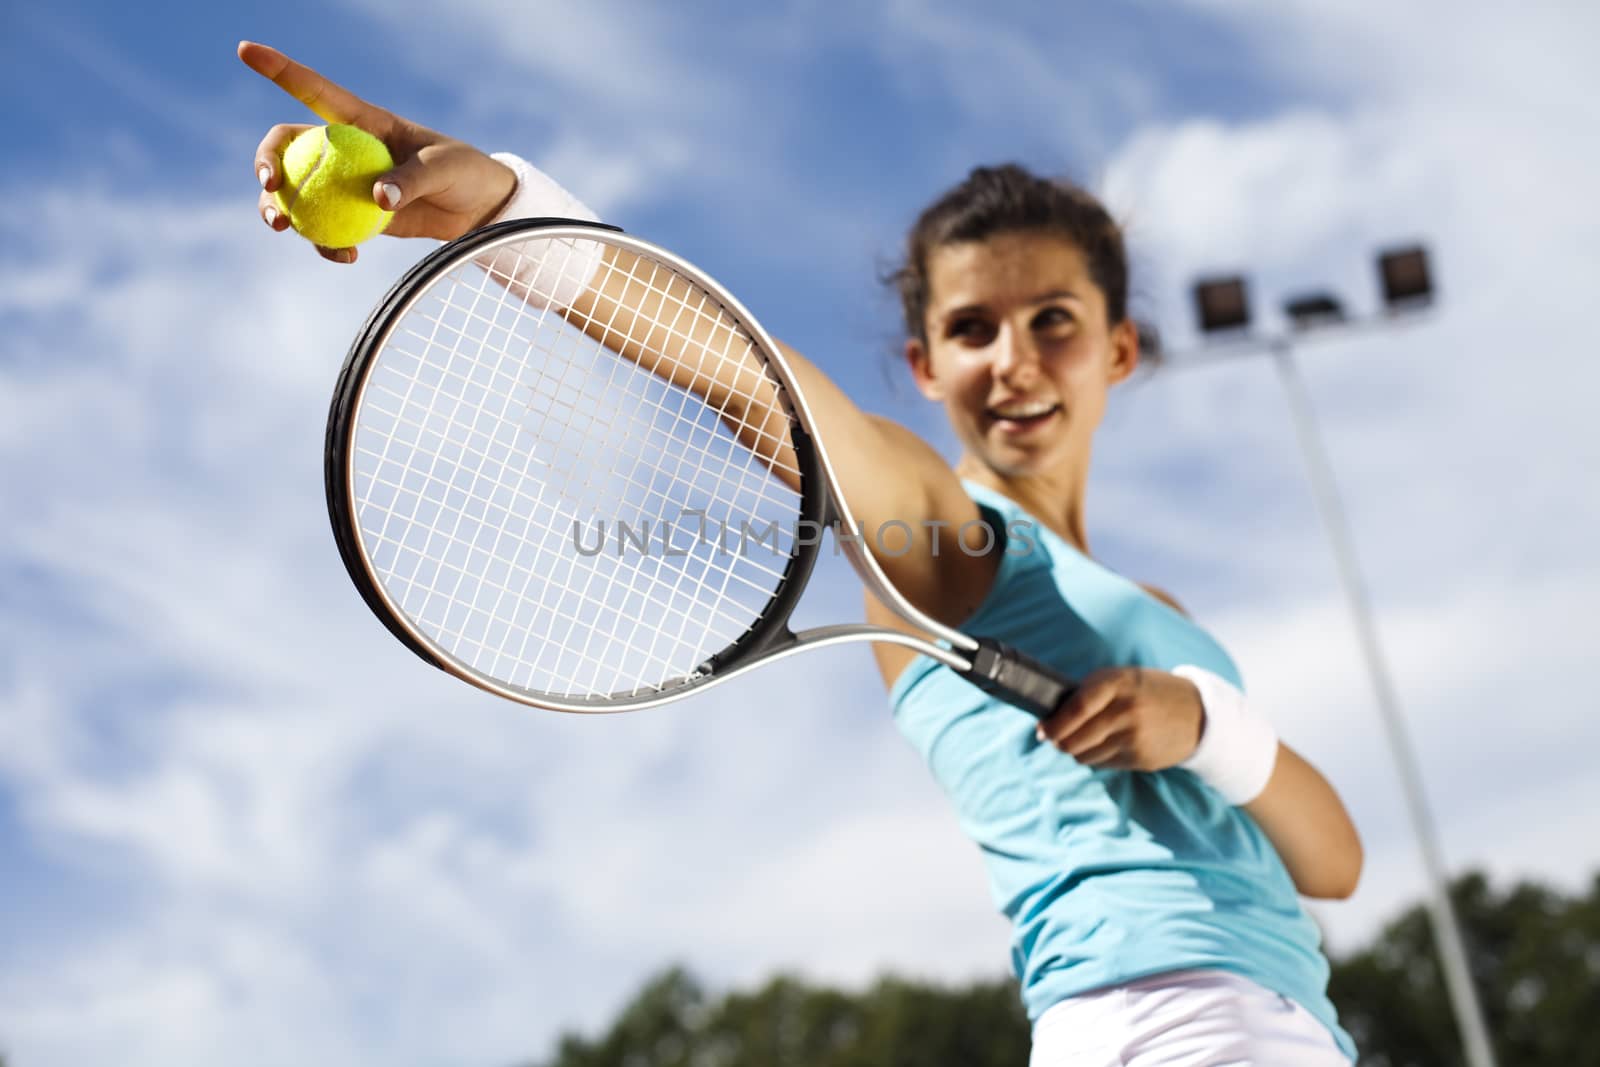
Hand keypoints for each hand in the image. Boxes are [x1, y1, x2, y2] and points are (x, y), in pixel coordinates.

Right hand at [238, 41, 517, 264]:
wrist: (477, 209)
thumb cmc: (463, 172)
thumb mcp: (443, 169)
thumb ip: (410, 179)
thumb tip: (376, 197)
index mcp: (364, 121)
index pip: (316, 90)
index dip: (280, 70)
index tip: (245, 50)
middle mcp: (345, 149)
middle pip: (287, 147)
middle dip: (265, 162)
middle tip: (269, 187)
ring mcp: (345, 184)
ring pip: (294, 191)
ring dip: (278, 208)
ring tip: (283, 228)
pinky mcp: (354, 215)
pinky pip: (324, 228)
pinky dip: (324, 243)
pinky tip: (345, 257)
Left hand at [1034, 667, 1203, 771]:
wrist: (1197, 712)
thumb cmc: (1147, 691)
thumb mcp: (1121, 679)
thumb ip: (1088, 693)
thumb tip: (1049, 720)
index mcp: (1117, 683)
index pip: (1076, 708)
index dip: (1054, 725)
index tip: (1042, 730)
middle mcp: (1126, 710)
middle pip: (1074, 739)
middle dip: (1059, 742)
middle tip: (1055, 738)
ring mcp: (1135, 737)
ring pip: (1085, 756)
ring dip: (1077, 751)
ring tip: (1085, 738)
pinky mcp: (1141, 759)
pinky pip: (1103, 764)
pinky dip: (1097, 757)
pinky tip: (1108, 745)